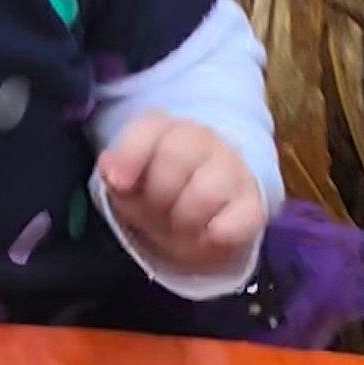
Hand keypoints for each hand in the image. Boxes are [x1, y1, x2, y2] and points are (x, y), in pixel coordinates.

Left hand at [96, 112, 267, 279]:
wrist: (206, 219)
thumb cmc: (161, 196)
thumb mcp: (129, 187)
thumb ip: (117, 174)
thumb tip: (110, 170)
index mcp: (167, 129)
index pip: (150, 127)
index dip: (131, 154)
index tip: (119, 183)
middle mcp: (203, 140)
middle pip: (175, 157)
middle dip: (156, 196)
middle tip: (155, 213)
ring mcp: (233, 170)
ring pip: (205, 192)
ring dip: (184, 220)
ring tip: (181, 228)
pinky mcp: (253, 205)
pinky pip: (237, 220)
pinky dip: (217, 235)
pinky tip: (206, 237)